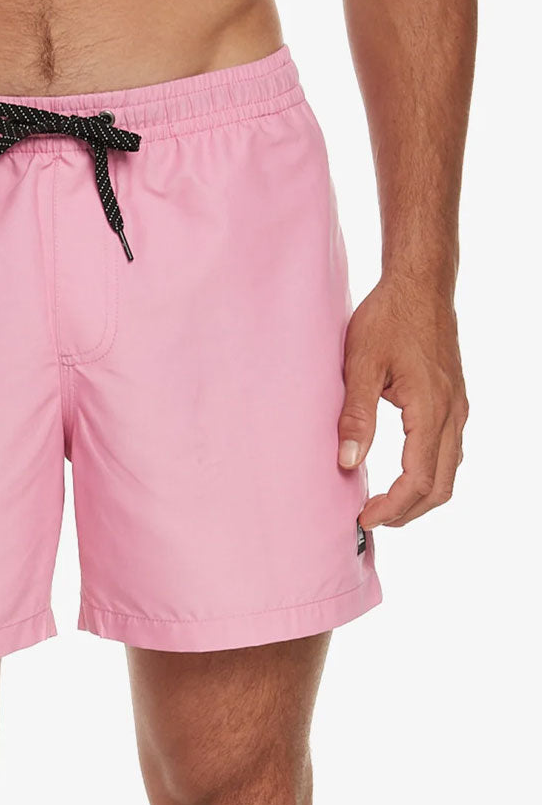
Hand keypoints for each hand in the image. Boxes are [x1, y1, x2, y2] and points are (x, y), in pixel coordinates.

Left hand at [337, 274, 467, 528]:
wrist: (420, 284)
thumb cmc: (388, 318)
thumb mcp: (360, 363)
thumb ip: (355, 414)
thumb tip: (347, 462)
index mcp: (430, 409)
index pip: (418, 479)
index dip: (392, 507)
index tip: (364, 519)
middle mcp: (452, 413)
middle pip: (441, 485)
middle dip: (407, 511)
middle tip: (371, 520)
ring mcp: (457, 407)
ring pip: (449, 471)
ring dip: (419, 496)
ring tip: (384, 506)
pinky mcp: (453, 400)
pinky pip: (449, 451)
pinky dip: (429, 475)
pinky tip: (401, 476)